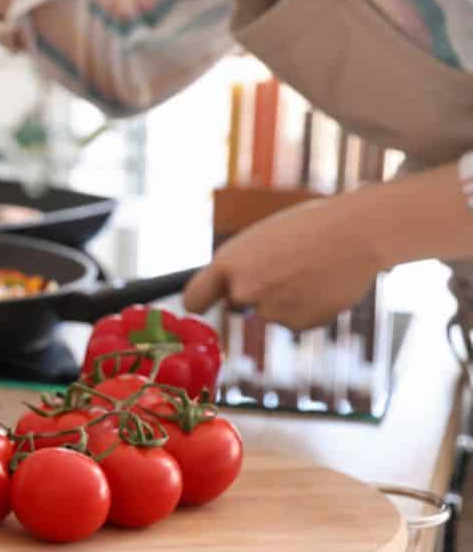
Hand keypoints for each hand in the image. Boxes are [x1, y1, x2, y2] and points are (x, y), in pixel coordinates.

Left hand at [182, 195, 384, 330]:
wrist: (358, 233)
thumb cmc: (309, 227)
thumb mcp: (260, 238)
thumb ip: (240, 265)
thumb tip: (227, 286)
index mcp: (228, 263)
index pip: (194, 299)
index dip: (200, 302)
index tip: (204, 304)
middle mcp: (243, 290)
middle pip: (236, 305)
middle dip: (252, 293)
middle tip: (281, 270)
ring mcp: (271, 311)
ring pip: (269, 312)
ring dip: (284, 299)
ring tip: (309, 271)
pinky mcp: (299, 324)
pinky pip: (296, 320)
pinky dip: (307, 308)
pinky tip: (323, 284)